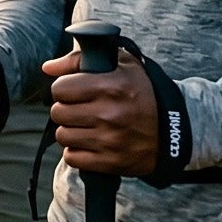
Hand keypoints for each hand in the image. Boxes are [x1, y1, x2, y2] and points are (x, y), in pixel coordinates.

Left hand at [45, 44, 158, 174]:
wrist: (174, 129)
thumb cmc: (142, 92)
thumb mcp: (120, 64)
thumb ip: (80, 59)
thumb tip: (47, 68)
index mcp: (111, 86)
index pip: (60, 88)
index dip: (64, 89)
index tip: (75, 91)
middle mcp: (110, 114)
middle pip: (58, 113)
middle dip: (66, 109)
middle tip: (81, 109)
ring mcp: (110, 141)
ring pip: (63, 136)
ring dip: (70, 131)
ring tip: (86, 126)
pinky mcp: (111, 162)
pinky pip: (72, 158)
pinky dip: (77, 151)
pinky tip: (90, 143)